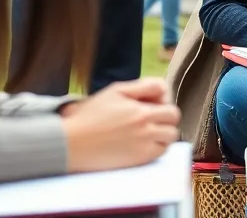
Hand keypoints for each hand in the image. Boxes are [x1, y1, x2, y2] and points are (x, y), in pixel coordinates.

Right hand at [61, 81, 180, 172]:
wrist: (72, 143)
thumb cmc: (91, 115)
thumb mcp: (115, 91)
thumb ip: (142, 86)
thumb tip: (163, 88)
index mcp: (142, 110)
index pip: (169, 101)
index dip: (163, 100)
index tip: (152, 102)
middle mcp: (147, 128)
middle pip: (174, 120)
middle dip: (166, 116)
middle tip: (152, 117)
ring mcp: (144, 145)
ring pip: (171, 138)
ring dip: (164, 132)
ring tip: (148, 131)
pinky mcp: (139, 160)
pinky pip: (161, 152)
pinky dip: (157, 146)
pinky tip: (143, 142)